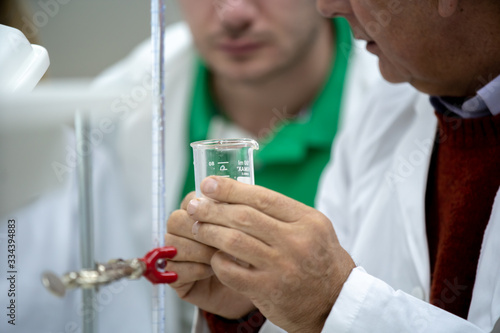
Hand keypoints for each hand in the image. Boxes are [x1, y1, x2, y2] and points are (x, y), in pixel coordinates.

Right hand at [165, 192, 255, 318]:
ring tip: (221, 257)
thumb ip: (237, 208)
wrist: (256, 287)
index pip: (191, 201)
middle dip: (201, 231)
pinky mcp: (176, 276)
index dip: (206, 209)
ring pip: (173, 243)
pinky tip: (213, 271)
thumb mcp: (250, 228)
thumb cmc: (252, 255)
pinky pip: (174, 267)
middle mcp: (185, 231)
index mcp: (201, 213)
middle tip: (224, 241)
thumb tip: (222, 190)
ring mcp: (178, 253)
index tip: (227, 219)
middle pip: (176, 220)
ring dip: (199, 250)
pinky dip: (196, 269)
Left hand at [186, 176, 355, 332]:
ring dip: (209, 232)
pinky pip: (231, 271)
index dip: (231, 189)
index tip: (209, 184)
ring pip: (234, 241)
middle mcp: (296, 241)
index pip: (262, 197)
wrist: (335, 301)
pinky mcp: (268, 290)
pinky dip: (217, 261)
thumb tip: (238, 194)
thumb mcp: (312, 228)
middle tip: (195, 205)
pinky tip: (213, 256)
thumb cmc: (319, 260)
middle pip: (244, 217)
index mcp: (307, 220)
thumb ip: (282, 212)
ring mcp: (282, 267)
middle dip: (213, 209)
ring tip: (196, 227)